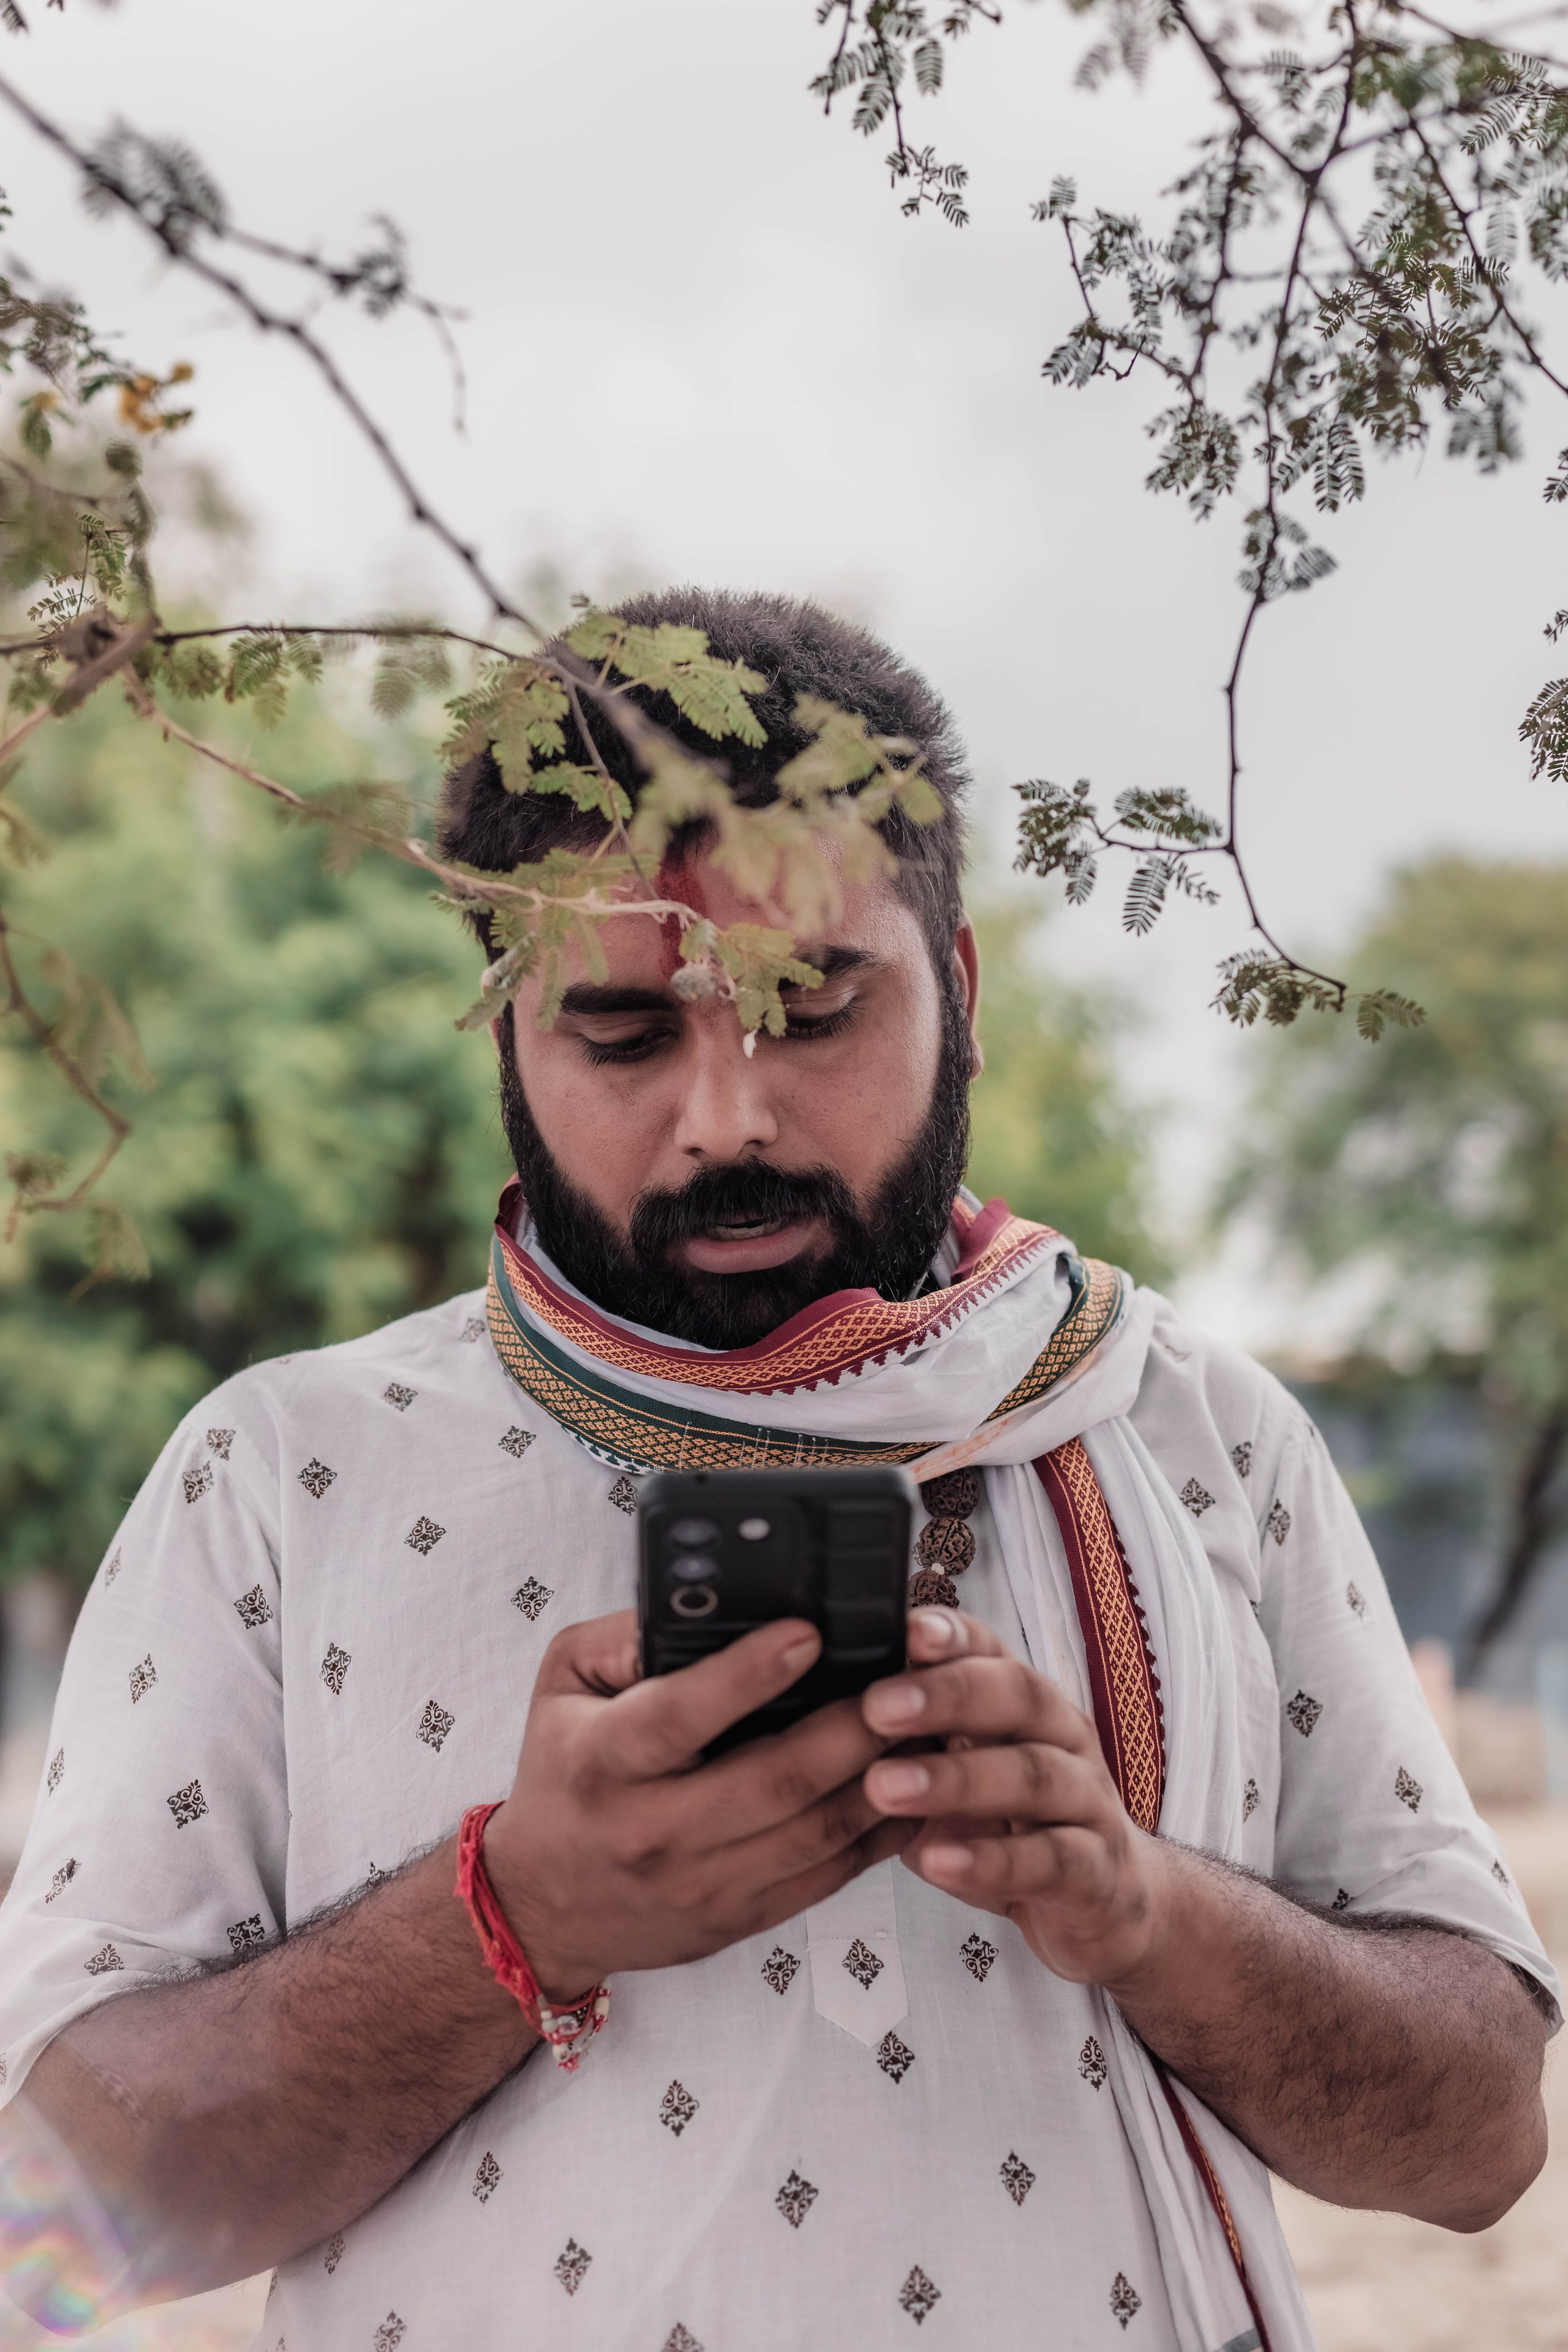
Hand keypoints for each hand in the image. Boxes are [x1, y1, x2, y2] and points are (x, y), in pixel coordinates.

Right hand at [483, 1609, 914, 1999]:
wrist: (544, 1909)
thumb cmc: (563, 1772)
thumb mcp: (563, 1685)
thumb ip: (625, 1636)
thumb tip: (708, 1602)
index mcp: (603, 1763)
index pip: (678, 1717)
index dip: (746, 1674)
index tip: (808, 1632)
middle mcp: (654, 1831)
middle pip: (773, 1782)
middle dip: (851, 1728)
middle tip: (905, 1679)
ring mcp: (703, 1884)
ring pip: (816, 1834)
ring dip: (883, 1779)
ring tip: (926, 1723)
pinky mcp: (743, 1917)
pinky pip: (829, 1876)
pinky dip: (881, 1832)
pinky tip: (914, 1785)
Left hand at [860, 1608, 1167, 1992]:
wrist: (1105, 1902)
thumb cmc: (1011, 1823)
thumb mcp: (958, 1769)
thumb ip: (908, 1737)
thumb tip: (813, 1705)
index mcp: (1023, 1701)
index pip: (991, 1649)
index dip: (951, 1636)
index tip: (903, 1630)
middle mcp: (1062, 1736)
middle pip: (1016, 1696)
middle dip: (946, 1695)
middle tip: (876, 1706)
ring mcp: (1086, 1801)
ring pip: (1032, 1776)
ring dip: (956, 1780)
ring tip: (884, 1787)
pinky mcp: (1096, 1870)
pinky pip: (1049, 1859)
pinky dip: (992, 1860)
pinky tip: (937, 1862)